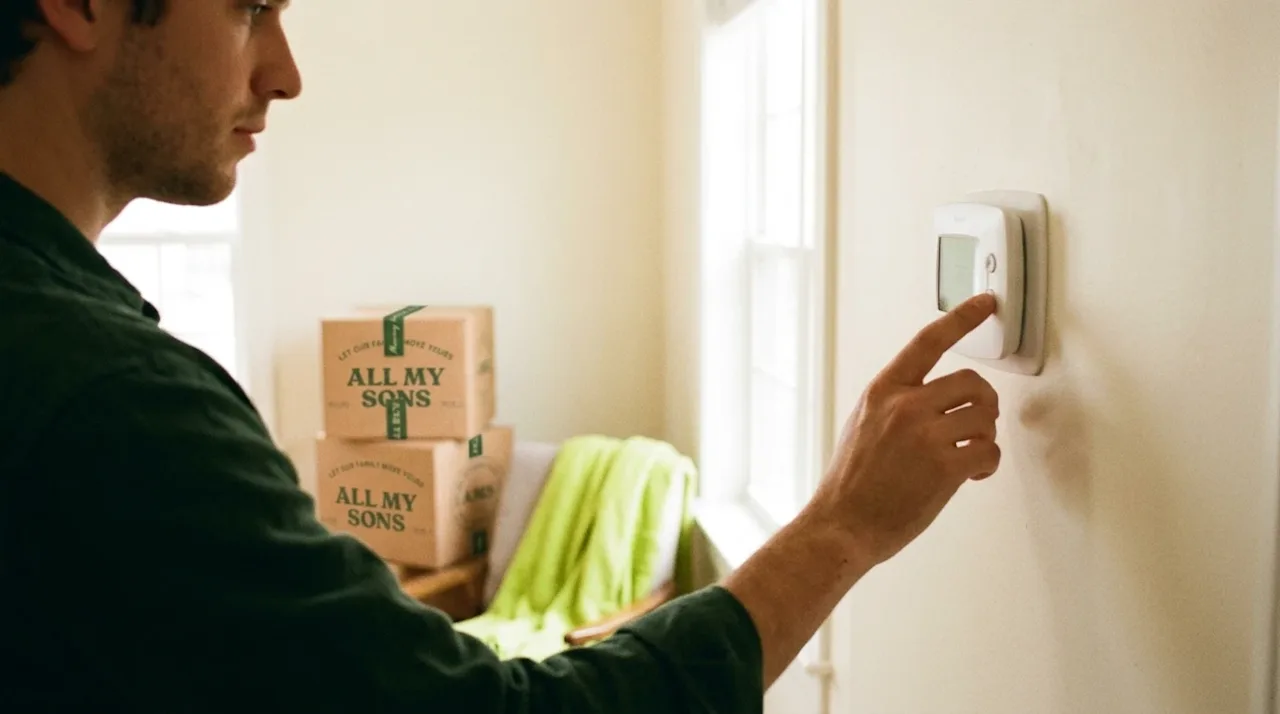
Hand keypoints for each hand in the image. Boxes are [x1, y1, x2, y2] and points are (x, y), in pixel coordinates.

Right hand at [810, 293, 1001, 568]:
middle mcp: (905, 406)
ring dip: (984, 437)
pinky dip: (987, 465)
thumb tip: (931, 399)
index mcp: (883, 391)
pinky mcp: (945, 467)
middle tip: (978, 422)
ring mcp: (925, 436)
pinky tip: (973, 474)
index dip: (961, 317)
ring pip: (984, 418)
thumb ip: (893, 404)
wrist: (842, 524)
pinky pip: (988, 452)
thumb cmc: (850, 482)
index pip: (928, 341)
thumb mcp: (861, 424)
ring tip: (969, 455)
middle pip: (972, 382)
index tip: (986, 302)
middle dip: (984, 403)